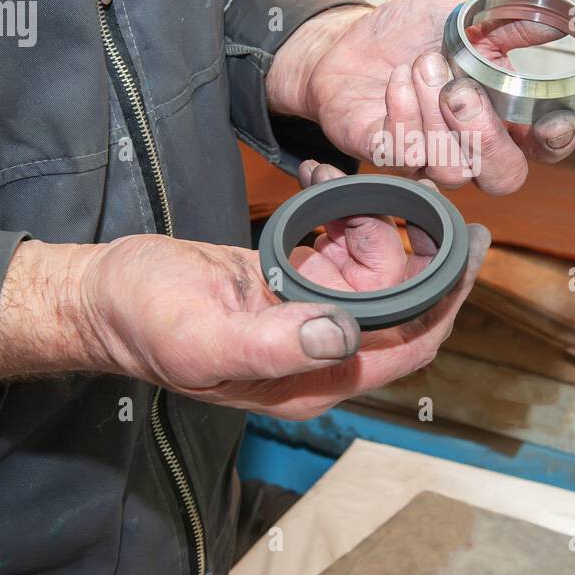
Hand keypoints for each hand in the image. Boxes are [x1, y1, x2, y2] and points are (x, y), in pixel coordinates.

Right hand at [0, 164, 489, 420]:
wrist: (103, 295)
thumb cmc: (147, 320)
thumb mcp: (207, 336)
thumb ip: (278, 343)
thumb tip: (345, 335)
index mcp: (310, 380)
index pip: (404, 350)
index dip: (445, 305)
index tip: (471, 253)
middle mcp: (318, 356)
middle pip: (399, 310)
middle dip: (417, 257)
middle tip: (423, 202)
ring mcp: (306, 320)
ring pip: (374, 277)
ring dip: (376, 233)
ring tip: (353, 194)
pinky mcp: (290, 288)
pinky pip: (340, 258)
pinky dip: (345, 225)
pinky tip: (330, 196)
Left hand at [268, 0, 574, 193]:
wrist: (351, 39)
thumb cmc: (415, 31)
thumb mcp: (470, 13)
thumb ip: (522, 14)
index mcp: (506, 113)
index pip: (548, 148)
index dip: (558, 142)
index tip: (552, 121)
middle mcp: (473, 146)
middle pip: (504, 178)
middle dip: (486, 137)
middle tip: (460, 90)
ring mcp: (432, 159)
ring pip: (452, 170)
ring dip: (434, 112)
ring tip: (421, 64)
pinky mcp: (391, 160)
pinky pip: (406, 157)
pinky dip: (403, 112)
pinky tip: (396, 79)